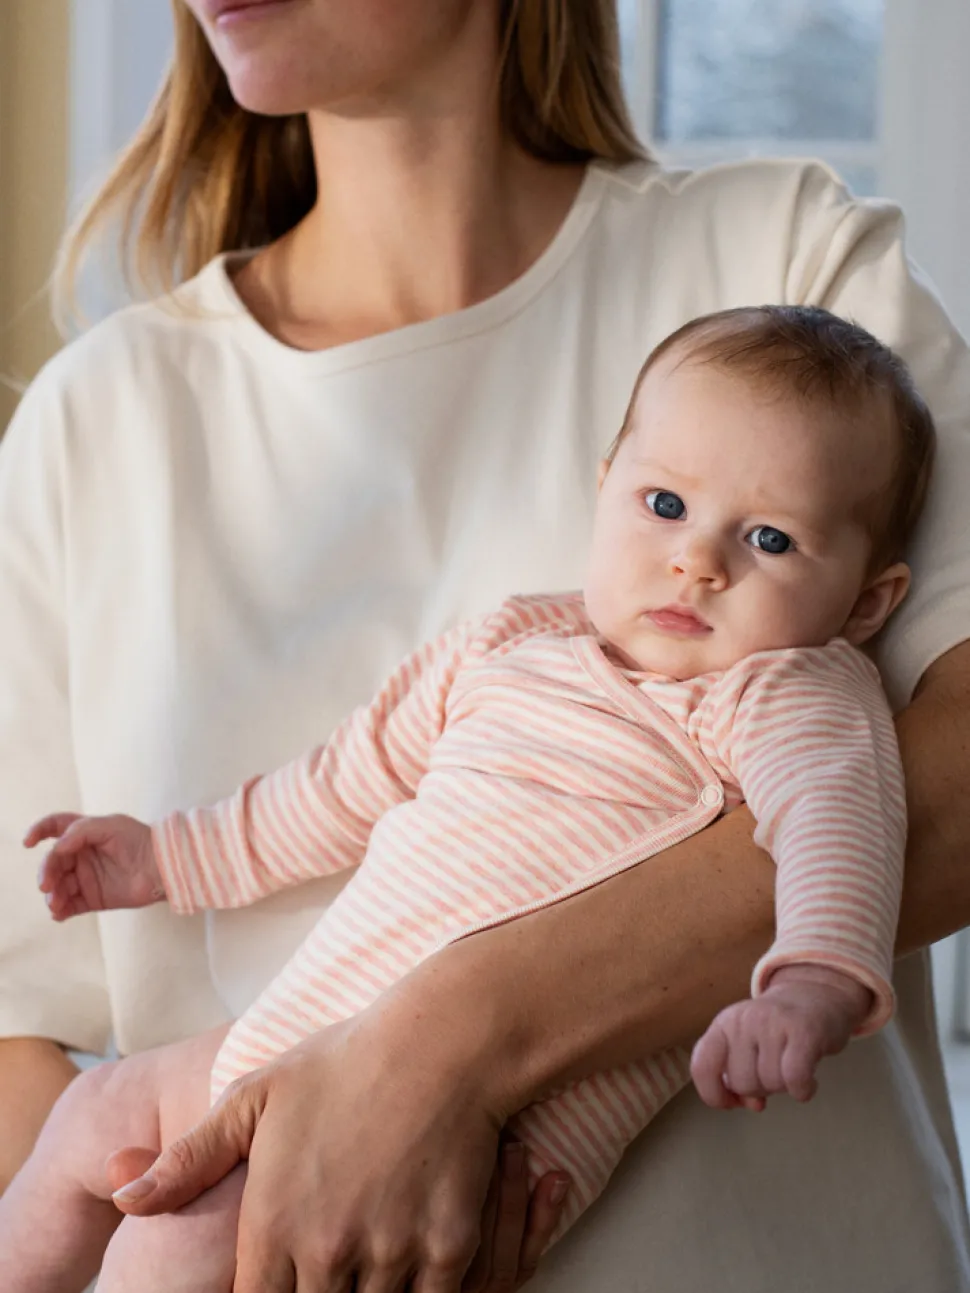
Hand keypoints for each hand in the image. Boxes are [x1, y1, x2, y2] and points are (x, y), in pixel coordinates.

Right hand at [25, 811, 162, 918]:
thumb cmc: (140, 840)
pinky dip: (61, 911)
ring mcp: (86, 878)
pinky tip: (59, 913)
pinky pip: (70, 907)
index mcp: (83, 834)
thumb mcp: (111, 826)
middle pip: (53, 862)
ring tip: (56, 903)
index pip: (54, 828)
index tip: (28, 842)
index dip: (38, 831)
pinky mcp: (93, 899)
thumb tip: (57, 847)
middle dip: (46, 872)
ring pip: (58, 887)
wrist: (163, 867)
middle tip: (46, 884)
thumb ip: (81, 831)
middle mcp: (81, 856)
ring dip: (52, 895)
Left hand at [111, 993, 569, 1291]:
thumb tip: (124, 1198)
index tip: (280, 1271)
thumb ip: (189, 1158)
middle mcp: (328, 1250)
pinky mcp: (446, 1249)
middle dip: (317, 1289)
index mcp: (274, 1221)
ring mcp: (390, 1253)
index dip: (265, 1292)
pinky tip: (411, 1257)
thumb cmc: (346, 1063)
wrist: (443, 1042)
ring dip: (368, 1289)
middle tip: (327, 1255)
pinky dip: (417, 1286)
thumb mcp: (256, 1095)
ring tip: (367, 1249)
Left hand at [690, 964, 871, 1110]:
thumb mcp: (747, 1044)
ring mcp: (772, 1023)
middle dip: (760, 1088)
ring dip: (785, 1087)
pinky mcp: (803, 1031)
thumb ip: (739, 1074)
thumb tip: (752, 1103)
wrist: (816, 993)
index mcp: (723, 1024)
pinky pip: (794, 1078)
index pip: (702, 1066)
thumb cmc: (777, 1029)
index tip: (734, 1102)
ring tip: (792, 1066)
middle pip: (741, 1083)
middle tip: (775, 1069)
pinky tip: (809, 1084)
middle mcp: (743, 1020)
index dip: (714, 1094)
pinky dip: (802, 1090)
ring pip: (770, 1083)